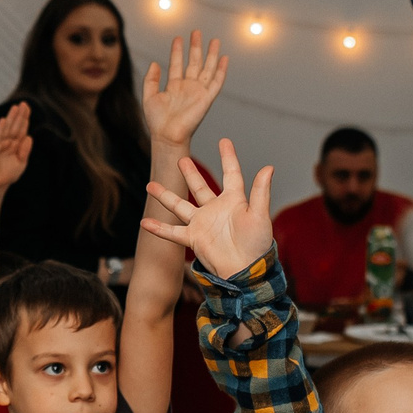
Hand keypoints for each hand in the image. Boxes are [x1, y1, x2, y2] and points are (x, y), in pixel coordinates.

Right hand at [0, 102, 33, 192]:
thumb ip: (25, 151)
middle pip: (15, 126)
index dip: (24, 119)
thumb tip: (29, 137)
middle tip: (24, 104)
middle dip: (19, 115)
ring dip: (10, 119)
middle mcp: (8, 142)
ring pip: (6, 129)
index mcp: (16, 144)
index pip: (21, 129)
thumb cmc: (9, 174)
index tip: (28, 108)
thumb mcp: (21, 163)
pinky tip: (3, 121)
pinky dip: (0, 129)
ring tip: (15, 108)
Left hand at [141, 31, 227, 148]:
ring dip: (211, 54)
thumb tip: (155, 63)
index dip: (177, 51)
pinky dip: (221, 70)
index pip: (177, 64)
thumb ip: (151, 79)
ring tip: (214, 40)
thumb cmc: (157, 121)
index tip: (178, 38)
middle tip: (197, 31)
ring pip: (207, 68)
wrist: (167, 135)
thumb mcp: (149, 96)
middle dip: (195, 47)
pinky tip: (224, 58)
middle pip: (194, 62)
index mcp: (174, 86)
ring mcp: (198, 92)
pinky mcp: (206, 98)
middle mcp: (188, 87)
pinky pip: (216, 82)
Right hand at [141, 138, 274, 281]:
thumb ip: (260, 192)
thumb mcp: (260, 215)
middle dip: (190, 173)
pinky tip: (144, 222)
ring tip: (151, 184)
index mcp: (234, 201)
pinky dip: (158, 228)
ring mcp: (202, 224)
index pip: (230, 174)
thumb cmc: (257, 245)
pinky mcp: (193, 238)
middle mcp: (215, 209)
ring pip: (180, 205)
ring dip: (166, 196)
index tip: (224, 140)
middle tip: (181, 159)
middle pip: (199, 187)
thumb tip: (268, 167)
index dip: (228, 157)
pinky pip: (172, 232)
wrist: (245, 271)